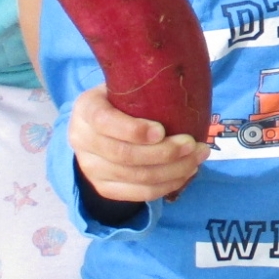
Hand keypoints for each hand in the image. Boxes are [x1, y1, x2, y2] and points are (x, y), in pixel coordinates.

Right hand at [70, 85, 206, 202]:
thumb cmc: (120, 100)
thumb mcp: (123, 87)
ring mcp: (90, 167)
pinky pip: (138, 193)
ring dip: (173, 171)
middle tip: (193, 144)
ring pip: (135, 177)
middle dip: (164, 153)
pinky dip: (166, 186)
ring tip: (197, 158)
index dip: (134, 130)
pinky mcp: (103, 187)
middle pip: (124, 155)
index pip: (105, 122)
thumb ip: (142, 88)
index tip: (161, 131)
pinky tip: (185, 173)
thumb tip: (184, 86)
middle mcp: (82, 140)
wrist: (96, 126)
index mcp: (86, 109)